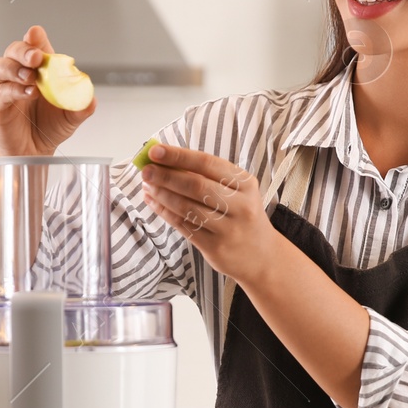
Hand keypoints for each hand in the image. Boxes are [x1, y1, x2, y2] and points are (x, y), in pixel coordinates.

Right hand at [0, 25, 96, 156]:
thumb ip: (81, 106)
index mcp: (39, 70)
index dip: (34, 37)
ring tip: (31, 78)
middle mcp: (19, 75)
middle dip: (24, 50)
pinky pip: (1, 92)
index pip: (34, 46)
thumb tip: (91, 98)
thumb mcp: (72, 117)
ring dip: (14, 68)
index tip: (35, 33)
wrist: (34, 152)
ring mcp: (5, 88)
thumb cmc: (49, 127)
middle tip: (36, 58)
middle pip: (13, 51)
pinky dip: (14, 90)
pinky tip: (28, 94)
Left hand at [139, 143, 281, 285]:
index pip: (207, 164)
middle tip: (146, 171)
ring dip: (162, 195)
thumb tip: (166, 160)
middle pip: (196, 186)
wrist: (261, 256)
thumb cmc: (242, 215)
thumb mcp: (238, 192)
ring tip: (147, 186)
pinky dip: (164, 212)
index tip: (155, 151)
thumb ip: (207, 176)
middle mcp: (240, 205)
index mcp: (245, 183)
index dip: (178, 156)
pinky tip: (153, 202)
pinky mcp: (215, 248)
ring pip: (187, 208)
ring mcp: (228, 229)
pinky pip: (183, 226)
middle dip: (165, 176)